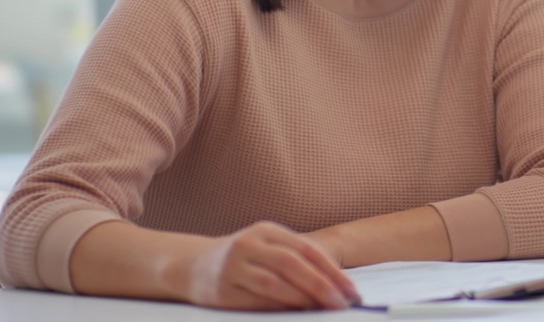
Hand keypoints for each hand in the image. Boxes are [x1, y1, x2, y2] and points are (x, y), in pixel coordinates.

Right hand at [184, 220, 359, 310]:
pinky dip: (278, 308)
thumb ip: (297, 261)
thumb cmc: (243, 259)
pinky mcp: (221, 290)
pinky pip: (255, 302)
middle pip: (291, 264)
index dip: (331, 270)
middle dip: (321, 285)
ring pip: (273, 283)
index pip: (306, 249)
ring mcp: (232, 266)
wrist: (193, 265)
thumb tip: (336, 288)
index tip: (351, 290)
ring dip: (301, 299)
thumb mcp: (267, 248)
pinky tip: (293, 314)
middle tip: (341, 304)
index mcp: (266, 230)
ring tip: (321, 310)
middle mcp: (248, 244)